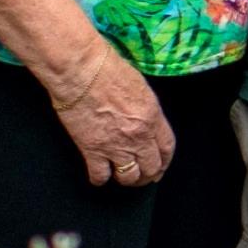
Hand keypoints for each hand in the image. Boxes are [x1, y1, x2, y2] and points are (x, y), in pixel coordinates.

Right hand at [51, 48, 174, 186]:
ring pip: (129, 177)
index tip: (160, 167)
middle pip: (151, 167)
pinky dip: (99, 178)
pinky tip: (98, 173)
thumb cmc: (106, 68)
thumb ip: (146, 109)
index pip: (167, 148)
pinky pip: (100, 176)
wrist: (80, 71)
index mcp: (152, 117)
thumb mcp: (139, 86)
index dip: (164, 161)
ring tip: (121, 175)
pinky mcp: (92, 150)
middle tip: (142, 176)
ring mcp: (115, 145)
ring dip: (127, 179)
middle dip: (148, 175)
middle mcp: (138, 136)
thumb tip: (144, 120)